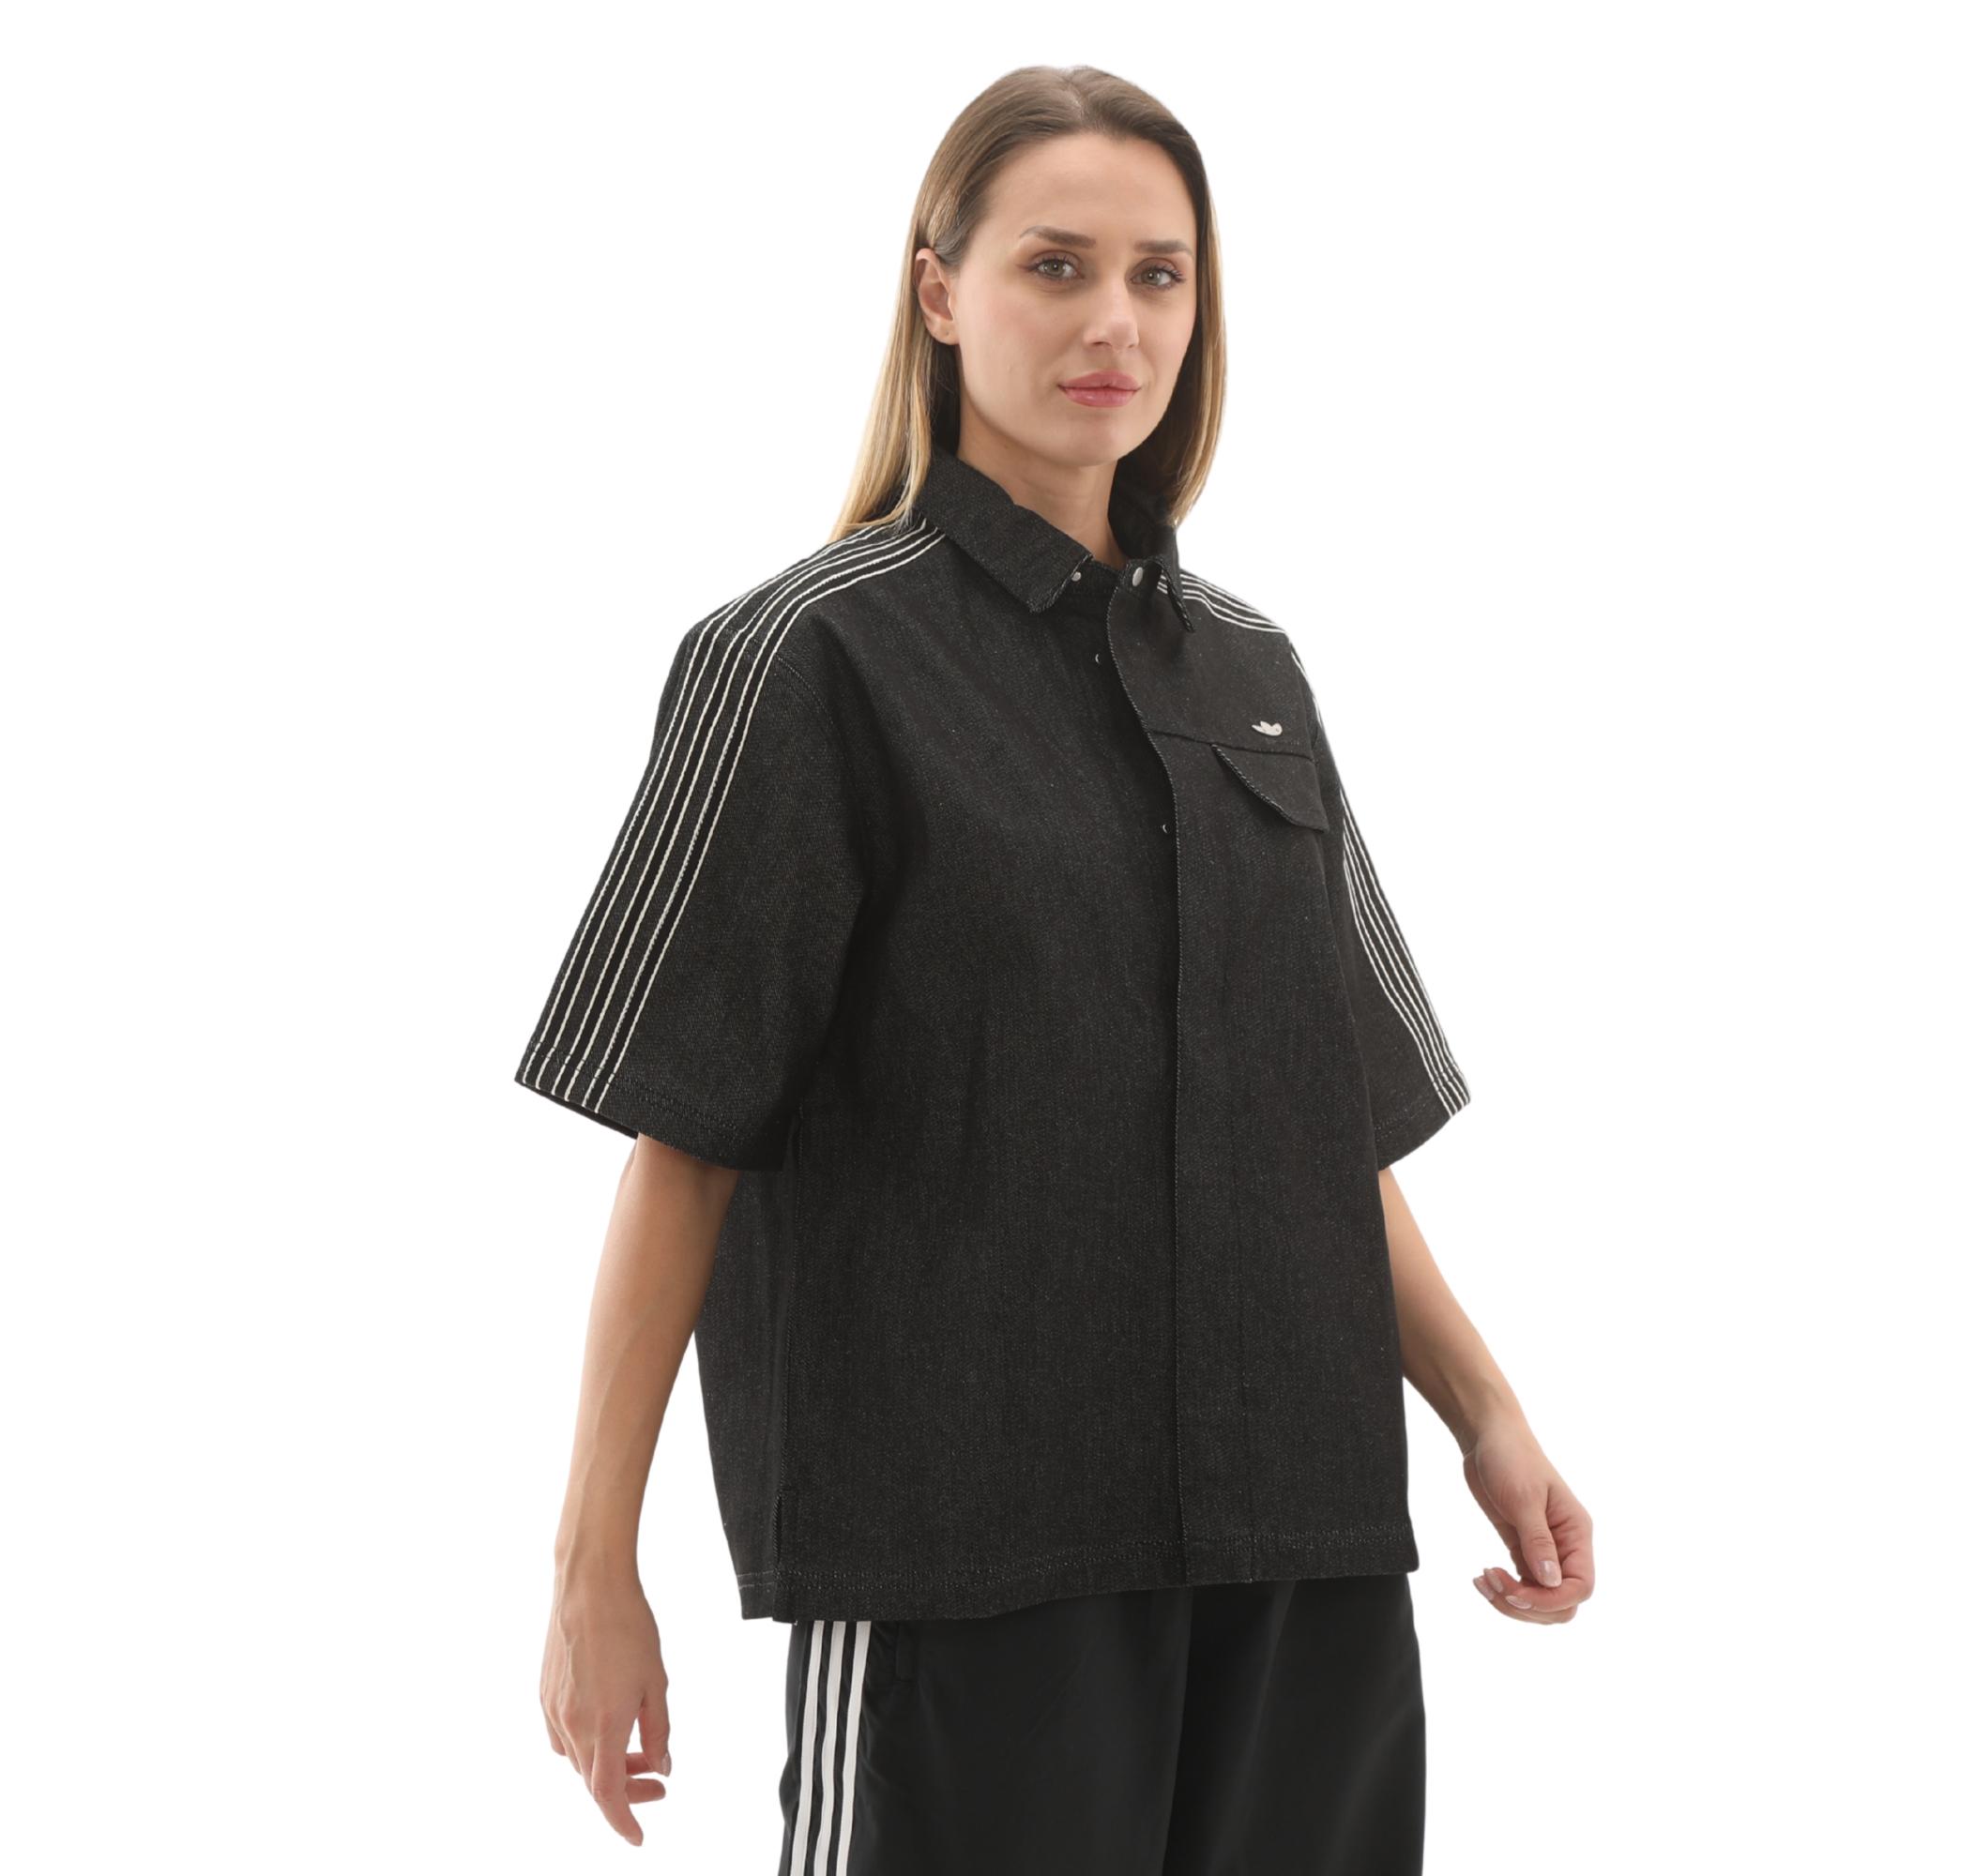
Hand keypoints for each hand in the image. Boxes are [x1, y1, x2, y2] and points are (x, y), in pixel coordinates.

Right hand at [541, 1576, 671, 1843]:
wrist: (589, 1585)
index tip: (637, 1835)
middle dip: (627, 1788)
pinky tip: (606, 1728)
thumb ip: (658, 1732)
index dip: (623, 1820)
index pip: (607, 1795)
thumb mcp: (656, 1683)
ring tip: (639, 1751)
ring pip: (578, 1759)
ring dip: (607, 1765)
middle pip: (594, 1779)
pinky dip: (586, 1745)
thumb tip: (661, 1766)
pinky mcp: (545, 1693)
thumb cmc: (627, 1626)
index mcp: (603, 1725)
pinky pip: (562, 1737)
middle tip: (657, 1780)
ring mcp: (553, 1709)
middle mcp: (571, 1724)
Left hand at [1460, 1415, 1594, 1623]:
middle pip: (1563, 1603)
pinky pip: (1523, 1586)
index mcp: (1576, 1533)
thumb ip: (1538, 1541)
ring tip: (1482, 1581)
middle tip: (1494, 1584)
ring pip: (1542, 1601)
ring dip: (1512, 1603)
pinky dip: (1504, 1591)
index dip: (1550, 1600)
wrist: (1488, 1438)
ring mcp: (1544, 1551)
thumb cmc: (1511, 1458)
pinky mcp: (1522, 1550)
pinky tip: (1482, 1578)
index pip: (1580, 1587)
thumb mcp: (1523, 1498)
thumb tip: (1552, 1583)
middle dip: (1529, 1606)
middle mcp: (1566, 1547)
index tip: (1514, 1590)